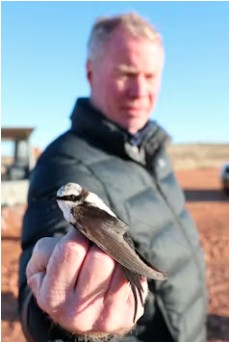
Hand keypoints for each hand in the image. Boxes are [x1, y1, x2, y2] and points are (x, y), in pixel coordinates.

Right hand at [26, 228, 147, 336]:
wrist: (78, 314)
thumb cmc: (59, 280)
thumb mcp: (39, 266)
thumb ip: (48, 248)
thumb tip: (78, 233)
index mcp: (52, 298)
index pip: (72, 249)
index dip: (78, 234)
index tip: (80, 233)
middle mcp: (78, 313)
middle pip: (101, 259)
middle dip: (99, 245)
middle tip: (95, 246)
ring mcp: (107, 316)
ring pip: (121, 267)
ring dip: (115, 255)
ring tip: (106, 257)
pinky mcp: (129, 314)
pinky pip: (135, 277)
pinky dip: (127, 267)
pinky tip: (117, 269)